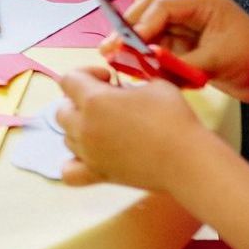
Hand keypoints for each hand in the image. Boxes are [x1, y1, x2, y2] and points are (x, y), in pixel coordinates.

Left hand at [58, 67, 206, 191]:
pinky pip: (69, 171)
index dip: (87, 73)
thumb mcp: (154, 84)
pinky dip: (74, 162)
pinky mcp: (97, 175)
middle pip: (62, 109)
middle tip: (106, 103)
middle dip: (79, 101)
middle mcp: (83, 126)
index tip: (109, 79)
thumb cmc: (173, 117)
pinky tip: (90, 155)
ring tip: (106, 128)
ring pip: (66, 136)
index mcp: (93, 100)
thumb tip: (123, 91)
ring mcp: (87, 153)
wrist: (186, 159)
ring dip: (80, 128)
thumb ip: (131, 82)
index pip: (69, 79)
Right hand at [115, 0, 248, 107]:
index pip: (162, 7)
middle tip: (109, 47)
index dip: (141, 24)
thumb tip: (149, 61)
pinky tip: (139, 69)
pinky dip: (150, 58)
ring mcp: (189, 28)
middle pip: (150, 12)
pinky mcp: (188, 45)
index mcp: (203, 3)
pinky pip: (161, 48)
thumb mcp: (217, 62)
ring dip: (137, 45)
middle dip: (129, 30)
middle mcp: (192, 11)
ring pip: (153, 30)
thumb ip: (181, 62)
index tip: (125, 43)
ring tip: (118, 59)